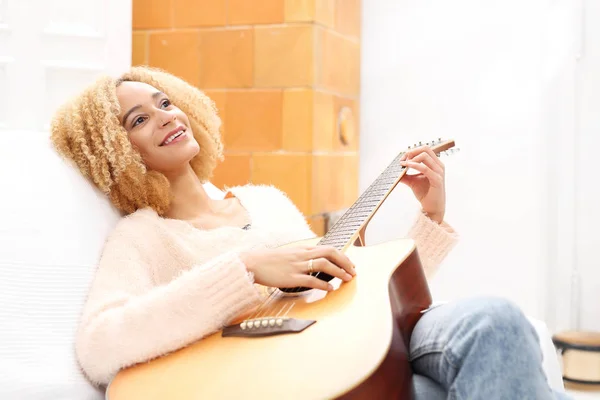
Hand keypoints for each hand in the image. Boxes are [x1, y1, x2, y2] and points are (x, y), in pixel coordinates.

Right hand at [239, 245, 355, 290]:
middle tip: (353, 271)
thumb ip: (303, 256)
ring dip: (339, 272)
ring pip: (324, 264)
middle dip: (345, 262)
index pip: (328, 248)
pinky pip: (311, 280)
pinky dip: (323, 284)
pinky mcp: (291, 277)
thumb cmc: (270, 261)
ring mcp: (297, 266)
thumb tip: (316, 262)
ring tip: (347, 279)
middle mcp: (302, 255)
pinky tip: (330, 288)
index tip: (350, 264)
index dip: (342, 256)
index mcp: (303, 249)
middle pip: (330, 253)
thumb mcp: (290, 254)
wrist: (253, 263)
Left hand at [399, 146, 445, 222]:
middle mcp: (439, 166)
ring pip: (425, 155)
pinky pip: (424, 168)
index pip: (425, 149)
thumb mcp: (413, 181)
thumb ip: (406, 175)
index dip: (412, 151)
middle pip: (426, 149)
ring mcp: (439, 172)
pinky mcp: (437, 179)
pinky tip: (406, 167)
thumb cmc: (425, 194)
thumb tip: (395, 170)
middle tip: (402, 159)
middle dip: (412, 152)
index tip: (402, 158)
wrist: (432, 207)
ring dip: (412, 158)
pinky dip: (414, 165)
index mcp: (435, 164)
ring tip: (403, 164)